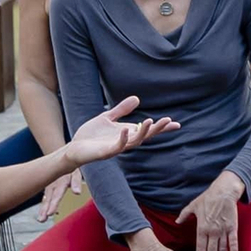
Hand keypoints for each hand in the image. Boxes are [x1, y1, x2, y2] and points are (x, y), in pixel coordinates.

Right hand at [39, 168, 82, 220]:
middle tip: (42, 220)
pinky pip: (46, 198)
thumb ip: (76, 182)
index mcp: (60, 182)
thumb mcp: (76, 172)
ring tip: (41, 220)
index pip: (56, 195)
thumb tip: (77, 193)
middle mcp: (52, 185)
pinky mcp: (49, 188)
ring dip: (43, 209)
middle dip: (45, 210)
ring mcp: (49, 186)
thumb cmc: (72, 165)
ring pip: (46, 199)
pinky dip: (44, 206)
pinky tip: (43, 215)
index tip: (50, 214)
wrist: (61, 156)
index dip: (53, 205)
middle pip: (49, 199)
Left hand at [64, 95, 178, 171]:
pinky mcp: (105, 152)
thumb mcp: (107, 117)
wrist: (74, 147)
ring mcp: (116, 148)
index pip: (147, 130)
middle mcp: (125, 141)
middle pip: (145, 136)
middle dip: (157, 129)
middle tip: (168, 121)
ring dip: (143, 132)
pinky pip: (117, 147)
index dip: (161, 128)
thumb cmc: (91, 134)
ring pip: (135, 142)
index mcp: (127, 133)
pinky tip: (126, 130)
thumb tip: (137, 98)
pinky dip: (123, 139)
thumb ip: (122, 110)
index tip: (176, 123)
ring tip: (151, 120)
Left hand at [176, 172, 241, 250]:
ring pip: (222, 250)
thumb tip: (177, 221)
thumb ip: (184, 215)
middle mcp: (212, 232)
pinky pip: (233, 242)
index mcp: (201, 228)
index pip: (200, 249)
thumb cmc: (208, 198)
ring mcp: (223, 230)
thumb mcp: (193, 206)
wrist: (223, 191)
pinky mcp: (232, 228)